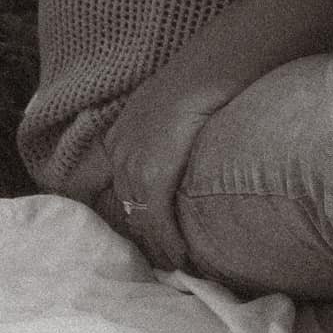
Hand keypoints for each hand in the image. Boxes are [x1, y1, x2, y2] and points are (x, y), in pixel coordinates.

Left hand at [101, 75, 235, 272]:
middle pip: (125, 210)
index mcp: (121, 135)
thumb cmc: (203, 77)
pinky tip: (183, 259)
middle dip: (144, 238)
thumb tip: (184, 147)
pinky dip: (171, 243)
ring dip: (158, 247)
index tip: (149, 236)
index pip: (119, 189)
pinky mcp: (154, 177)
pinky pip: (158, 221)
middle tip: (163, 263)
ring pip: (140, 220)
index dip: (134, 215)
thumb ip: (168, 131)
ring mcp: (134, 165)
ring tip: (176, 267)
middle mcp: (120, 152)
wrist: (213, 65)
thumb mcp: (173, 105)